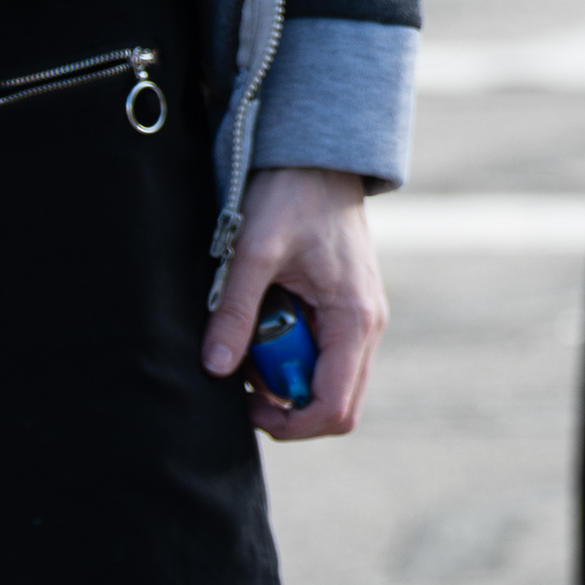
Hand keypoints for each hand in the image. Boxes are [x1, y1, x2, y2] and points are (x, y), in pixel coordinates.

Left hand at [200, 166, 385, 441]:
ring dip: (286, 377)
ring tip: (252, 338)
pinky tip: (267, 324)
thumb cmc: (291, 197)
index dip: (288, 423)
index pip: (334, 408)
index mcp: (354, 319)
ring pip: (328, 383)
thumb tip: (216, 369)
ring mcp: (360, 319)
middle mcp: (367, 326)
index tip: (245, 403)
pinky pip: (323, 356)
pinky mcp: (347, 310)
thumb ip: (235, 312)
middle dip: (286, 404)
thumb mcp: (254, 252)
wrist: (318, 160)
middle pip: (336, 406)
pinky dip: (290, 355)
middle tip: (243, 374)